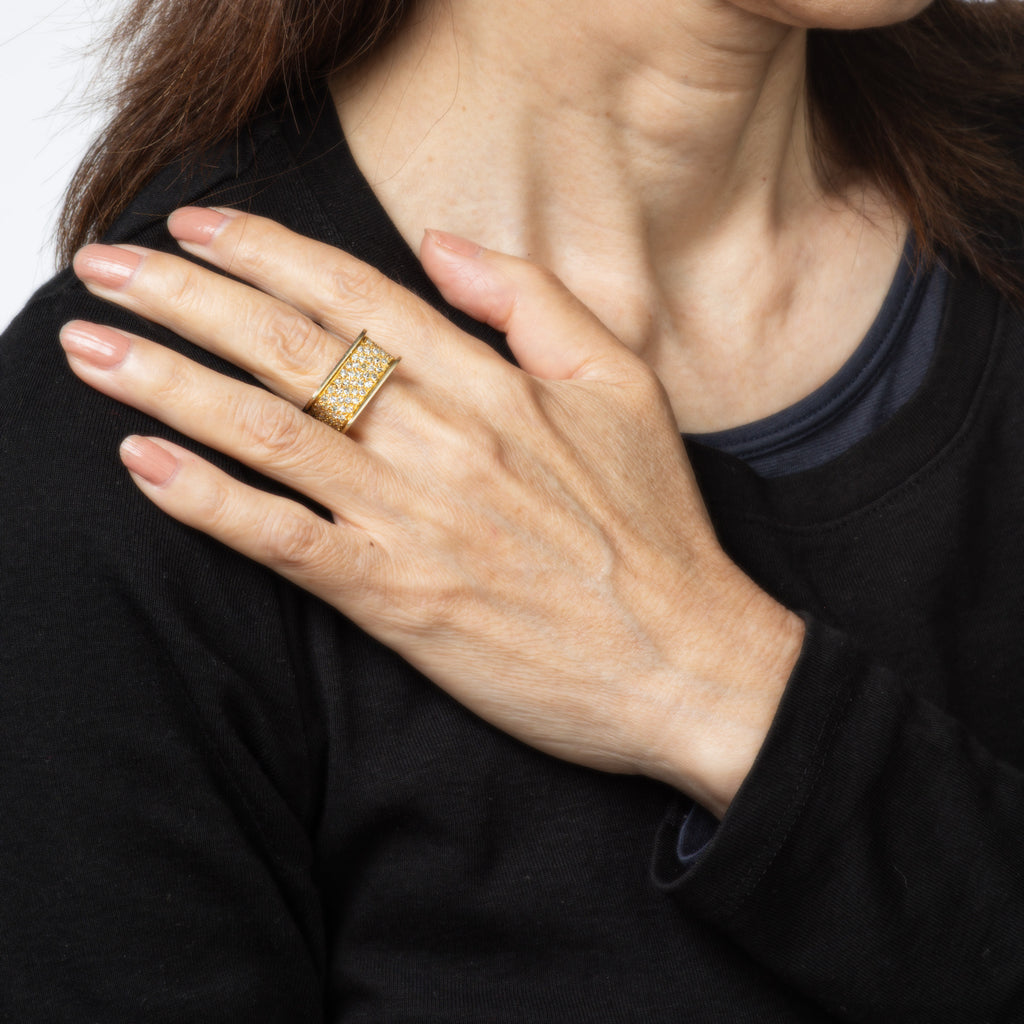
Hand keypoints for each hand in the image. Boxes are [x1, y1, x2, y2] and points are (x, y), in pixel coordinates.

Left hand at [62, 209, 803, 816]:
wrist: (685, 663)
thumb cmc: (657, 531)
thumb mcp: (625, 385)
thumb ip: (534, 302)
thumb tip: (440, 245)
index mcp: (492, 384)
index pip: (351, 294)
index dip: (261, 251)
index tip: (194, 227)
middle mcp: (441, 440)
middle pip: (287, 348)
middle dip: (184, 298)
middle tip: (105, 268)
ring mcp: (413, 520)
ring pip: (267, 433)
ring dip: (168, 385)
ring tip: (94, 351)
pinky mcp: (396, 599)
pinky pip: (281, 540)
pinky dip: (208, 502)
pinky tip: (146, 468)